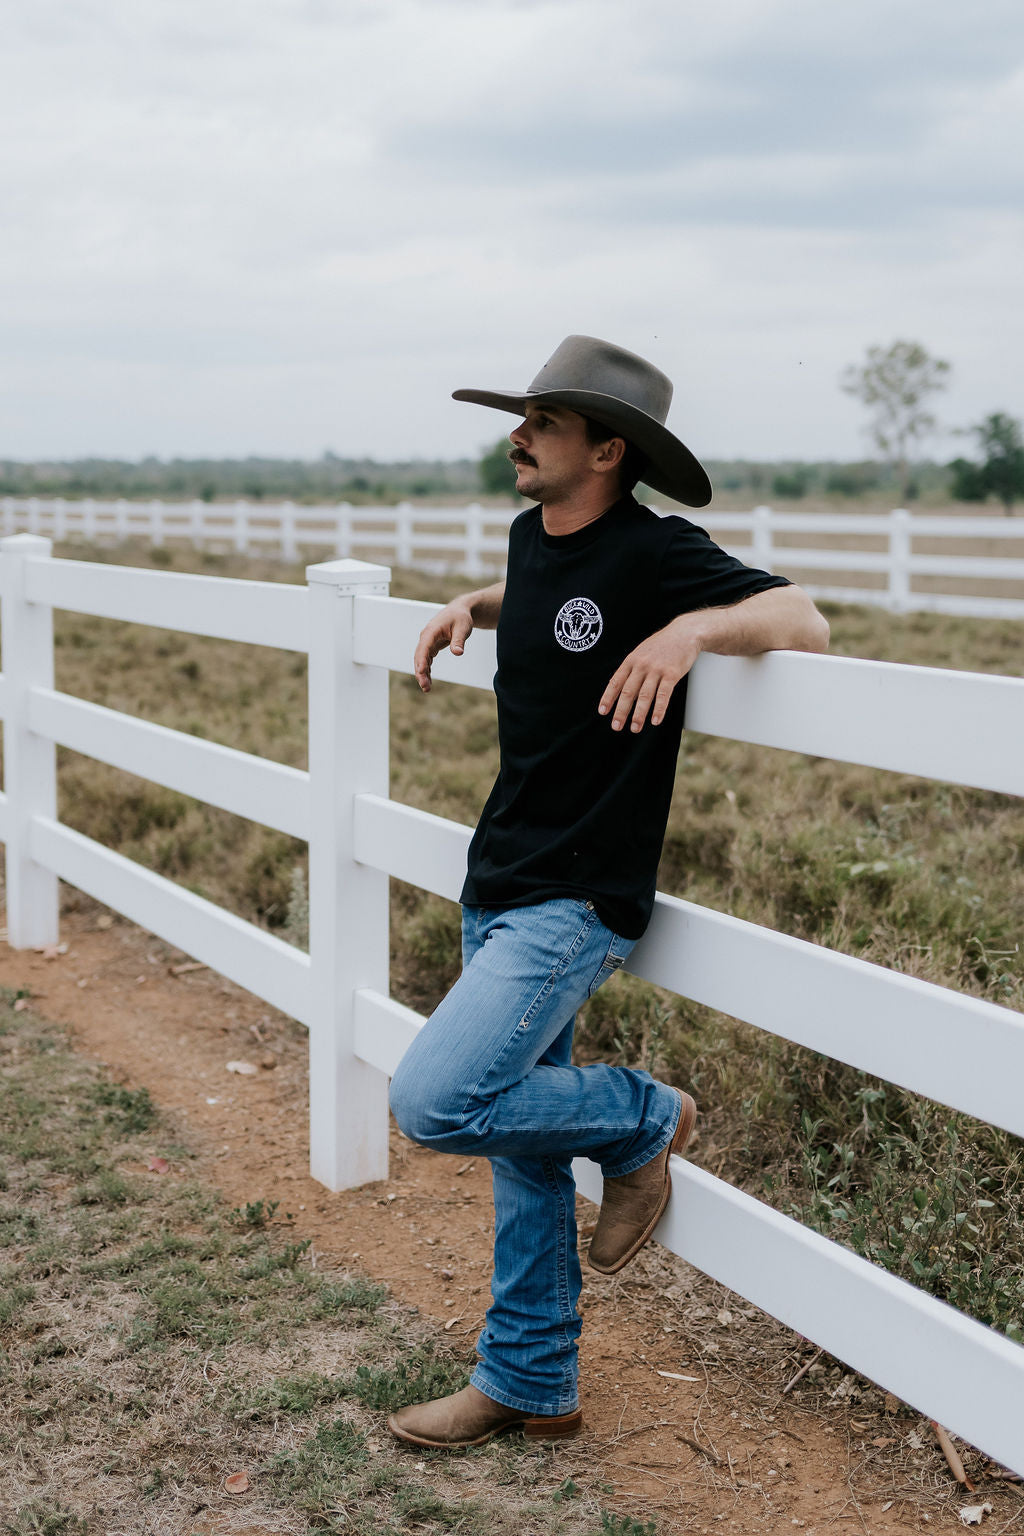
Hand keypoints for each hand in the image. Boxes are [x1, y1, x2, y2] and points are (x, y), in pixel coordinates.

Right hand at [414, 599, 474, 691]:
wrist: (460, 611)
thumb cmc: (461, 617)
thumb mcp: (463, 627)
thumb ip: (459, 640)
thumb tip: (458, 653)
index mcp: (431, 631)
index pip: (424, 647)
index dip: (422, 660)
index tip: (421, 671)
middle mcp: (426, 637)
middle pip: (419, 656)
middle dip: (421, 672)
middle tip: (425, 687)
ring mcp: (427, 642)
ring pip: (421, 660)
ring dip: (422, 674)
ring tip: (426, 688)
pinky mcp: (431, 646)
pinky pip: (426, 659)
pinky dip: (426, 670)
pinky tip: (428, 681)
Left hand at [598, 616, 701, 731]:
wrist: (684, 633)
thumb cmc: (662, 645)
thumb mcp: (641, 652)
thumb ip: (632, 669)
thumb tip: (622, 689)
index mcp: (631, 660)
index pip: (615, 682)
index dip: (608, 698)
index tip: (603, 711)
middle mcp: (641, 665)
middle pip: (628, 692)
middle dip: (621, 711)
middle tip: (616, 726)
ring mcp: (657, 669)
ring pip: (645, 696)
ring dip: (639, 714)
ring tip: (634, 728)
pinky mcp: (672, 673)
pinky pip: (664, 695)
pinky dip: (659, 709)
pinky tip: (655, 720)